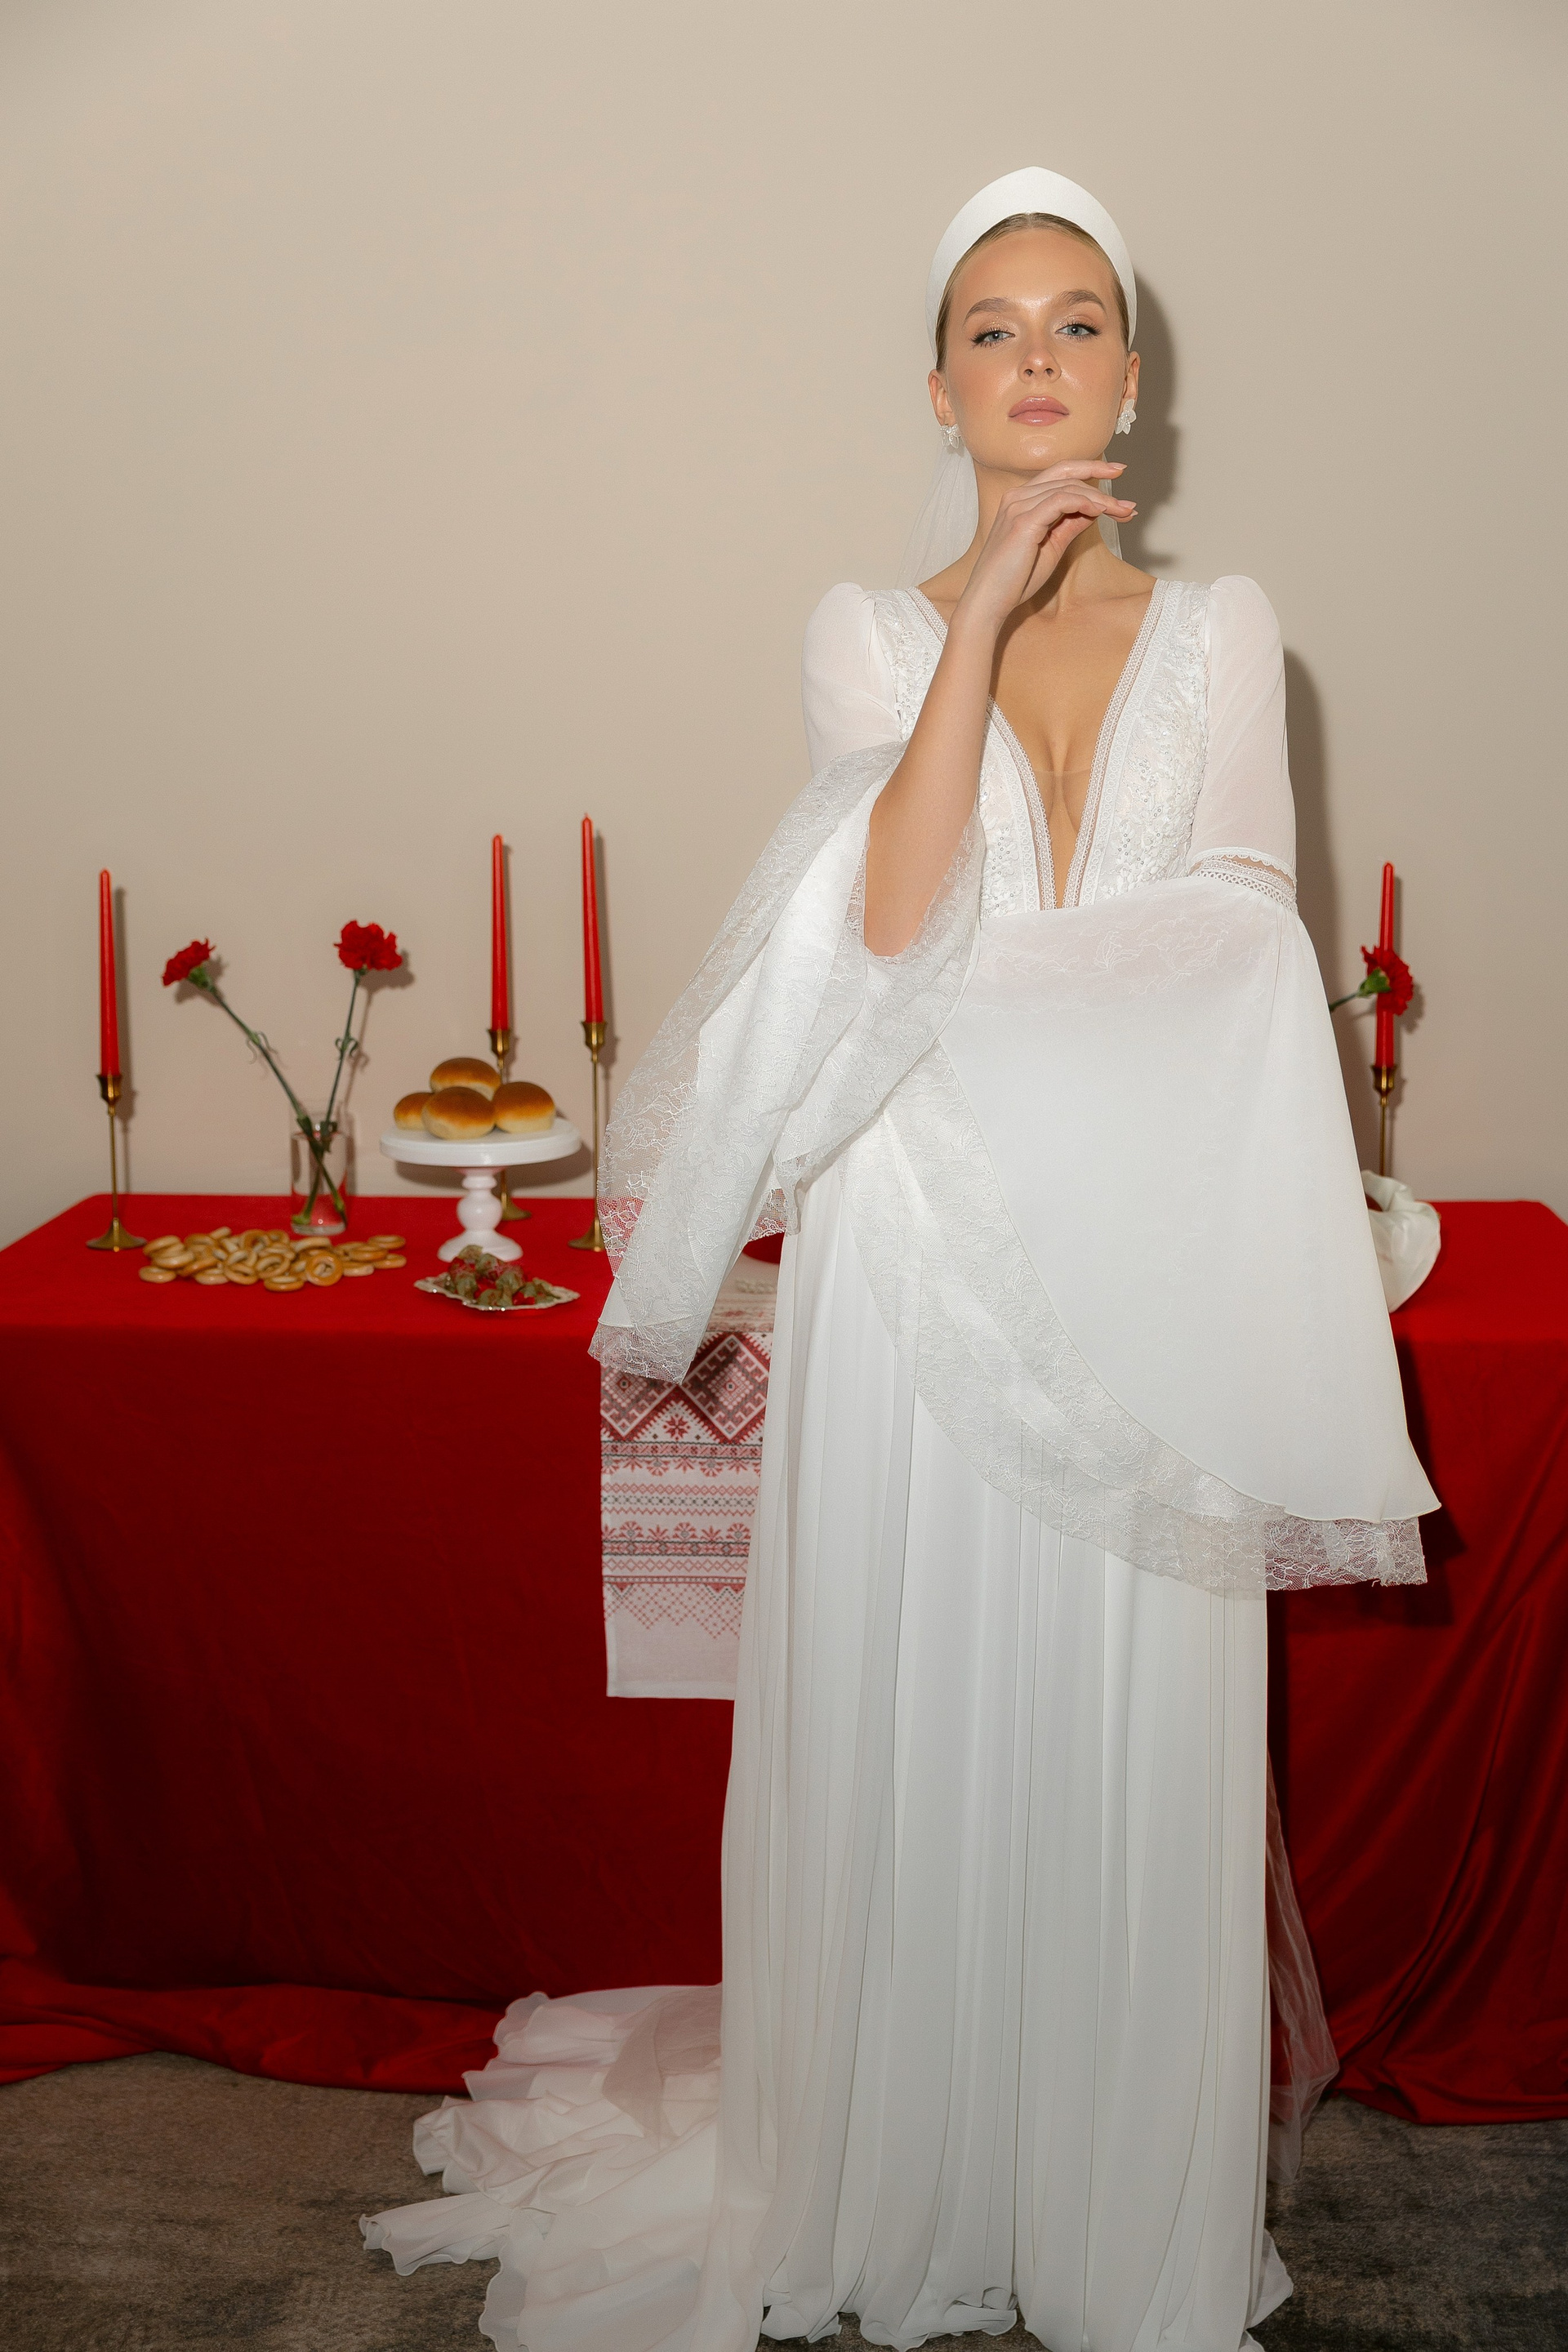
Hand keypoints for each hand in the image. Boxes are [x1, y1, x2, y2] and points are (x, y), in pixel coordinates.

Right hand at [955, 461, 1134, 632]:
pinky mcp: (1024, 521)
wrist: (988, 602)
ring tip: (1123, 510)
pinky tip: (1101, 511)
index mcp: (1021, 500)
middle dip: (1100, 475)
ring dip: (1101, 498)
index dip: (1090, 470)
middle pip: (1066, 473)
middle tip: (1126, 482)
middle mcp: (1017, 496)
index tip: (1117, 473)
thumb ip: (1069, 525)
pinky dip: (1085, 502)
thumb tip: (1093, 510)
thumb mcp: (1051, 547)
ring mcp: (1019, 506)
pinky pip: (1061, 501)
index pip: (1060, 474)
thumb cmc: (1015, 580)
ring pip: (1068, 487)